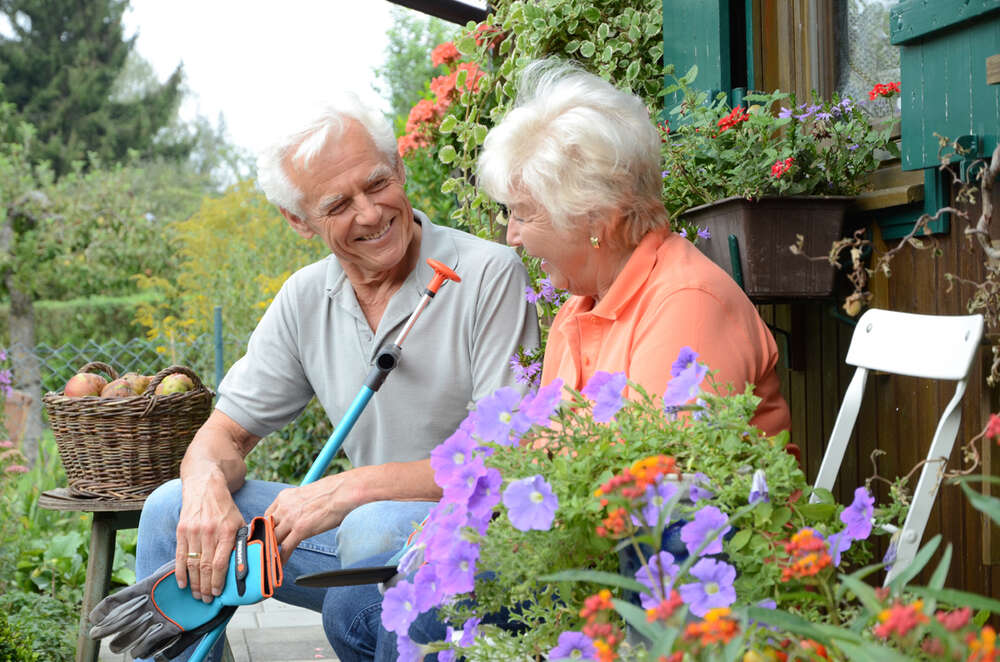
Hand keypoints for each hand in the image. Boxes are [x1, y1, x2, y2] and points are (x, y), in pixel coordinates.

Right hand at [174, 471, 245, 602]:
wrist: (205, 486)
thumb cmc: (225, 508)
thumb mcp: (240, 522)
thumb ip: (242, 542)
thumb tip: (246, 565)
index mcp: (228, 531)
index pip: (221, 562)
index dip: (219, 581)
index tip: (218, 593)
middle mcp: (210, 532)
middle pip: (206, 567)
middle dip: (206, 587)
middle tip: (207, 600)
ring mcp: (194, 531)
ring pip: (192, 564)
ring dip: (194, 583)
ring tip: (197, 595)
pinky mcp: (182, 530)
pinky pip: (179, 555)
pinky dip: (180, 572)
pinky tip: (182, 584)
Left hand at [265, 471, 364, 564]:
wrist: (344, 491)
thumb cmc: (333, 491)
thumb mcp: (308, 494)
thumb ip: (299, 504)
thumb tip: (302, 513)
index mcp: (285, 496)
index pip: (267, 515)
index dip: (267, 528)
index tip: (268, 535)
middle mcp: (284, 506)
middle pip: (268, 529)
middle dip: (267, 540)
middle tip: (267, 550)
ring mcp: (291, 518)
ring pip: (274, 539)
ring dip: (272, 551)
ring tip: (271, 561)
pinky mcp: (301, 529)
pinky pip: (286, 548)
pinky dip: (281, 558)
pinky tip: (280, 565)